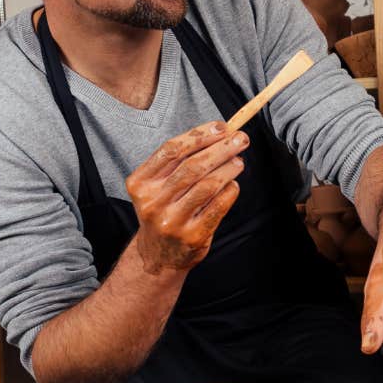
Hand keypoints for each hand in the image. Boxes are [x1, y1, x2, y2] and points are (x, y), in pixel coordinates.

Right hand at [126, 121, 247, 273]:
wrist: (159, 255)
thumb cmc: (165, 210)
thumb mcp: (159, 186)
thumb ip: (182, 161)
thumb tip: (221, 133)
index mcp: (140, 183)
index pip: (172, 150)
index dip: (200, 135)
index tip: (222, 127)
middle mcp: (153, 202)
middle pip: (192, 166)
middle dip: (221, 149)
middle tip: (241, 139)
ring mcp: (172, 221)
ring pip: (207, 185)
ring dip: (229, 168)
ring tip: (239, 161)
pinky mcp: (192, 236)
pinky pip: (219, 206)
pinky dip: (230, 191)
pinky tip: (233, 184)